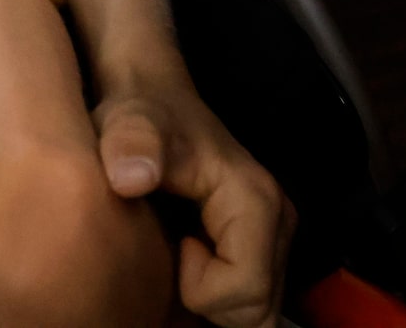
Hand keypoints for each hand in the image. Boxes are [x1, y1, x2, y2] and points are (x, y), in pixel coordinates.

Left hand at [95, 67, 294, 327]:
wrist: (152, 98)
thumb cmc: (139, 115)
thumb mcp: (128, 124)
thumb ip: (132, 144)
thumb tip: (132, 177)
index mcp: (256, 200)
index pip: (248, 292)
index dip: (201, 289)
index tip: (174, 246)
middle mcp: (277, 221)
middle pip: (257, 310)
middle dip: (211, 303)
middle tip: (174, 256)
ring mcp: (272, 237)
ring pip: (256, 311)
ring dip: (215, 302)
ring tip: (177, 260)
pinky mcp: (260, 248)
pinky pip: (249, 303)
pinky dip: (218, 300)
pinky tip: (186, 268)